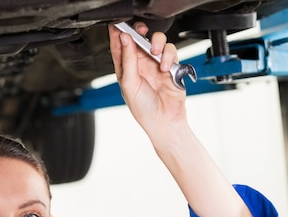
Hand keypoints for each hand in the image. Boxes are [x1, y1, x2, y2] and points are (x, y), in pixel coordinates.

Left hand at [108, 23, 186, 138]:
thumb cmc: (143, 108)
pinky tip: (165, 67)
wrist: (164, 121)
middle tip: (139, 31)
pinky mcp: (171, 66)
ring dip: (157, 43)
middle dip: (139, 31)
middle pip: (139, 39)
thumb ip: (127, 60)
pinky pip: (171, 51)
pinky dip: (168, 56)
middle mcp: (140, 65)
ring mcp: (156, 64)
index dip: (117, 34)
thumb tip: (125, 39)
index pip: (119, 47)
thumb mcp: (129, 84)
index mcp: (125, 69)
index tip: (116, 24)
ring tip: (155, 52)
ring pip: (157, 41)